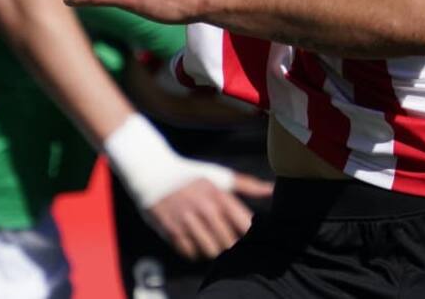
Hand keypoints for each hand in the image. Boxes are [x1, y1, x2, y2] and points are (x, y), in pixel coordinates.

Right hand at [145, 172, 271, 259]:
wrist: (152, 171)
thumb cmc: (191, 175)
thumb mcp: (218, 176)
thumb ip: (247, 185)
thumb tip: (272, 189)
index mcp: (219, 195)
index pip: (245, 226)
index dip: (249, 235)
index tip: (248, 236)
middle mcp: (205, 208)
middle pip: (229, 244)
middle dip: (229, 245)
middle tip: (224, 238)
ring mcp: (187, 220)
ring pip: (211, 252)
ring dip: (212, 249)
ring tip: (208, 239)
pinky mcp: (171, 230)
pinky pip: (191, 254)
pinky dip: (194, 251)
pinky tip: (192, 239)